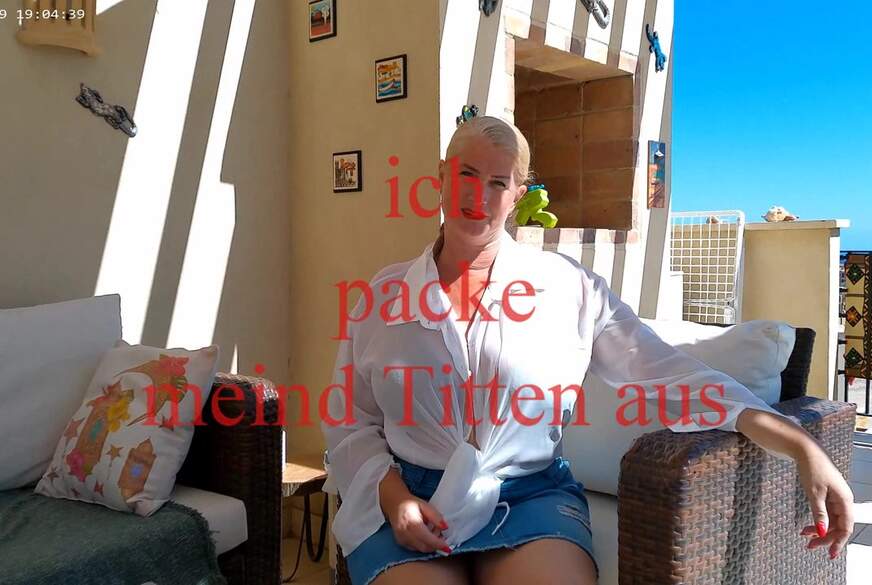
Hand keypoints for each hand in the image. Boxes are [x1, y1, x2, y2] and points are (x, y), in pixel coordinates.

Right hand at [379, 467, 451, 553]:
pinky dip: (423, 544)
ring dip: (430, 544)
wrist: (394, 503)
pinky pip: (415, 548)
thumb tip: (445, 527)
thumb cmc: (411, 503)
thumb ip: (436, 516)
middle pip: (424, 546)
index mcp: (411, 523)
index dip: (438, 544)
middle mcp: (404, 533)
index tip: (448, 548)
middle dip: (435, 544)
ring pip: (420, 549)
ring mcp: (401, 539)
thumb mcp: (425, 505)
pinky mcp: (400, 542)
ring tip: (432, 531)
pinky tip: (424, 534)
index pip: (427, 538)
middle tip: (441, 534)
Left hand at [796, 444, 854, 559]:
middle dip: (824, 537)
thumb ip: (818, 513)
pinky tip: (807, 527)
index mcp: (845, 500)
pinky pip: (825, 513)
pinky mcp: (827, 494)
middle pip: (838, 525)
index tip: (829, 554)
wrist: (805, 450)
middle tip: (809, 546)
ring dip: (819, 529)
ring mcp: (835, 497)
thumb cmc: (812, 468)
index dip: (839, 542)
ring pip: (831, 520)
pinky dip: (817, 520)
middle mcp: (843, 500)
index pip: (846, 527)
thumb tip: (822, 532)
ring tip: (804, 535)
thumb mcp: (814, 493)